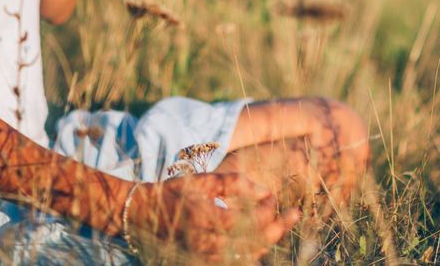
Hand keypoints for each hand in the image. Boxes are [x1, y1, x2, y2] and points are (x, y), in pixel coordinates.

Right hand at [129, 173, 300, 260]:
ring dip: (268, 242)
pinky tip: (261, 241)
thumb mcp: (204, 181)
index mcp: (206, 218)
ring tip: (280, 225)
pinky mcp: (203, 263)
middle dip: (278, 228)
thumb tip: (265, 191)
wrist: (145, 214)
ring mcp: (204, 257)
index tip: (274, 197)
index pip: (249, 221)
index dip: (268, 210)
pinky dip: (252, 254)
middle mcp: (206, 243)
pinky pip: (235, 263)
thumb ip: (235, 183)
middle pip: (254, 243)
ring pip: (248, 257)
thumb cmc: (176, 192)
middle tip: (293, 214)